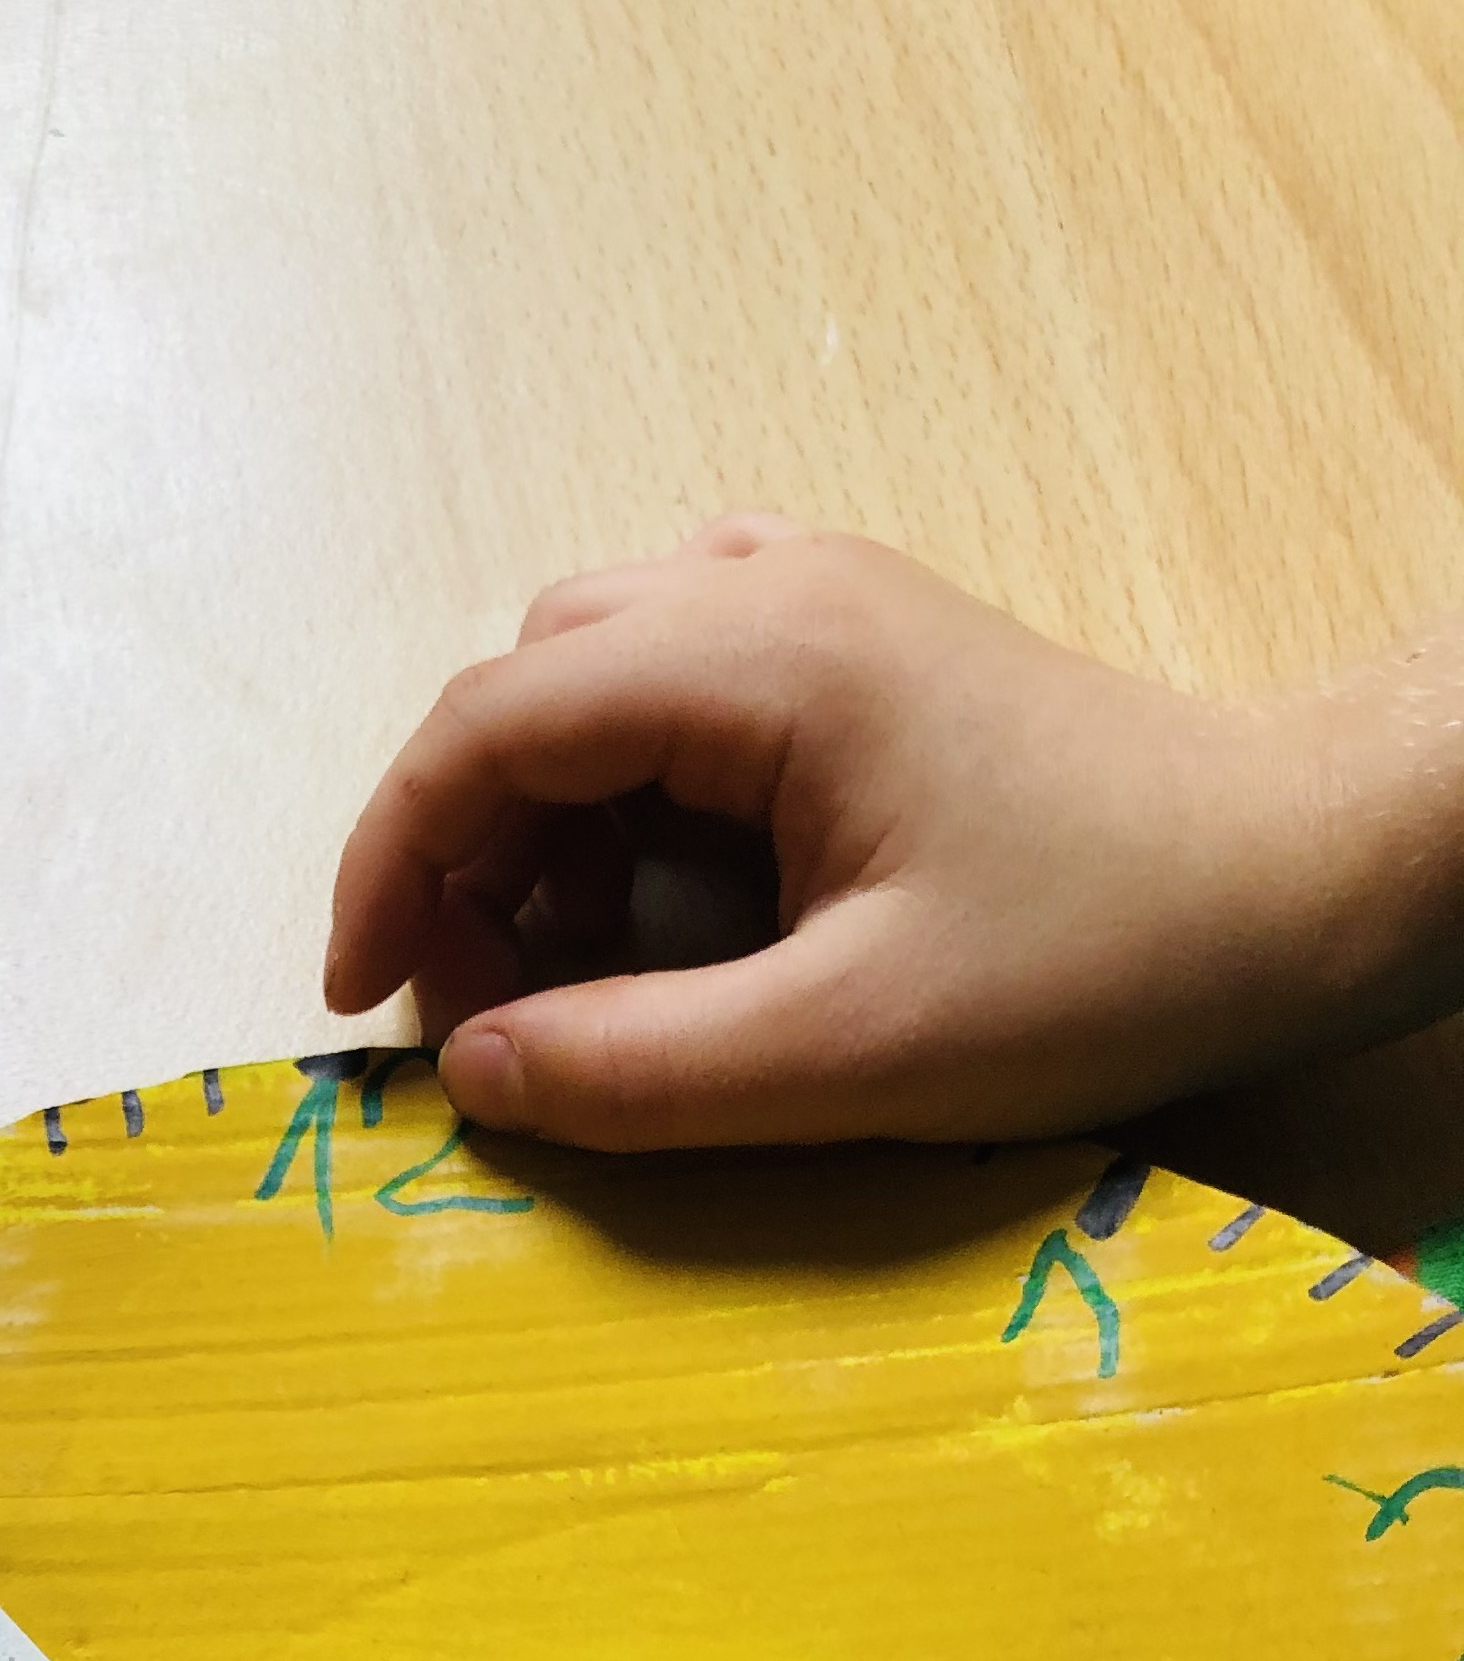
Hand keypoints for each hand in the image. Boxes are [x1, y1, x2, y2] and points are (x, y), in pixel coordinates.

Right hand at [323, 513, 1463, 1152]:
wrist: (1297, 877)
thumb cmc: (1101, 956)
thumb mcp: (851, 1055)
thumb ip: (638, 1069)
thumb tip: (473, 1070)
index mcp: (761, 660)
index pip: (490, 724)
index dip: (391, 863)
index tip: (363, 1002)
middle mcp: (772, 590)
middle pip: (524, 689)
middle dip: (463, 849)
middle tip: (483, 1007)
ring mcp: (817, 606)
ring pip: (590, 684)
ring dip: (544, 828)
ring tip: (579, 974)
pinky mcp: (855, 653)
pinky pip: (672, 694)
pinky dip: (624, 800)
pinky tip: (664, 908)